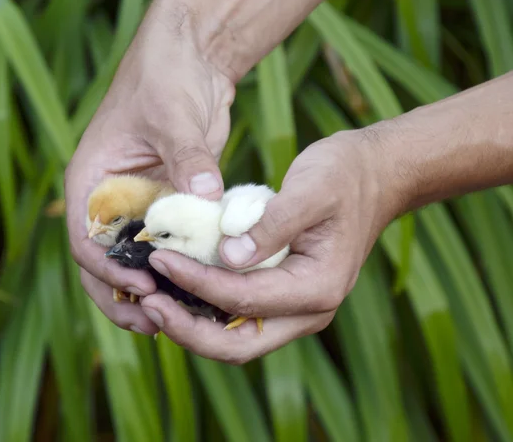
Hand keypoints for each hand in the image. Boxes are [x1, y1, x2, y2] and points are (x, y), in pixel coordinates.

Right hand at [64, 0, 233, 334]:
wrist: (189, 61)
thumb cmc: (166, 78)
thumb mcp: (173, 116)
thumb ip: (188, 159)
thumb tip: (207, 198)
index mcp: (91, 181)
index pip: (86, 240)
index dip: (109, 270)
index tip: (143, 286)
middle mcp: (109, 200)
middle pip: (103, 264)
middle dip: (123, 296)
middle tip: (154, 324)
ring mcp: (137, 205)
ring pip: (132, 262)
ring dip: (147, 292)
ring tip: (172, 320)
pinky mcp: (165, 205)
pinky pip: (165, 246)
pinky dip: (175, 269)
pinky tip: (196, 290)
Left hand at [140, 129, 392, 362]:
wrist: (375, 175)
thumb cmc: (344, 176)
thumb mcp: (311, 190)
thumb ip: (271, 226)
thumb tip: (228, 257)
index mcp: (318, 287)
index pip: (243, 300)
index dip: (196, 282)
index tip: (161, 259)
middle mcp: (309, 310)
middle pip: (237, 344)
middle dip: (187, 329)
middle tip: (146, 303)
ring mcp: (296, 308)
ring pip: (234, 338)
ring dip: (192, 325)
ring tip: (152, 301)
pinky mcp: (284, 295)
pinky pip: (238, 318)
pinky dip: (206, 310)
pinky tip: (177, 290)